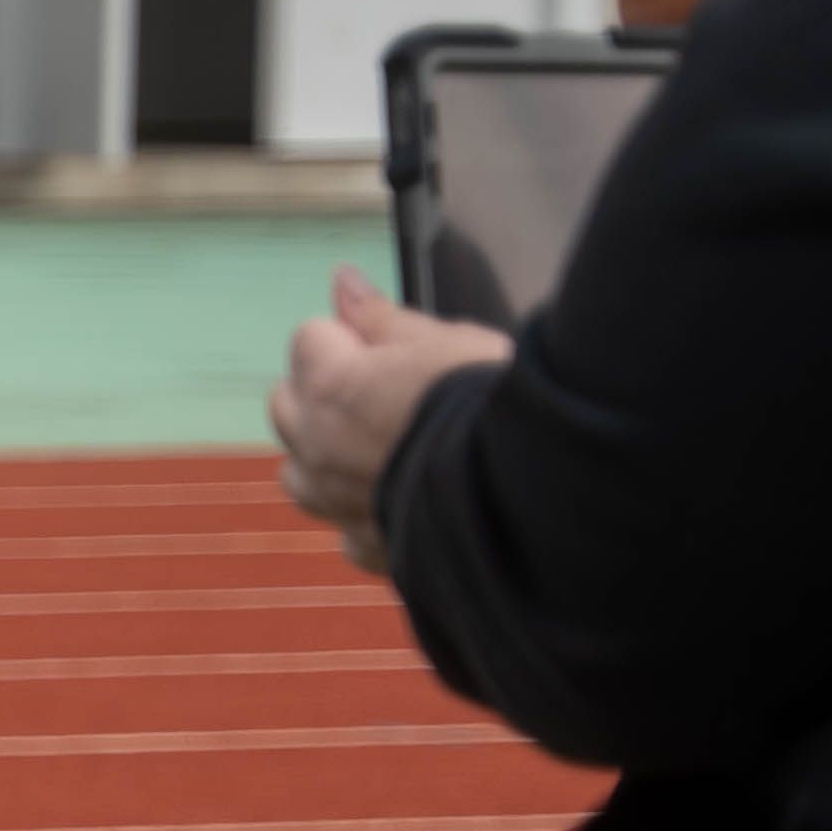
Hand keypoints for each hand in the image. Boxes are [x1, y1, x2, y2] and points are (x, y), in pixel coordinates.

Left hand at [270, 270, 507, 571]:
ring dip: (327, 458)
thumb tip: (342, 281)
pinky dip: (364, 515)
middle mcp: (318, 448)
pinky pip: (344, 530)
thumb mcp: (448, 341)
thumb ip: (383, 317)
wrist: (542, 489)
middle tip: (389, 390)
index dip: (352, 338)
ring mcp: (338, 503)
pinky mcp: (371, 548)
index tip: (394, 347)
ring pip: (301, 475)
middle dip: (324, 392)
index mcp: (329, 386)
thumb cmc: (498, 400)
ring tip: (387, 447)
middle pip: (289, 405)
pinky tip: (405, 501)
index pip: (309, 340)